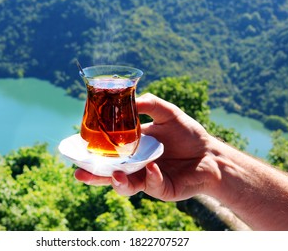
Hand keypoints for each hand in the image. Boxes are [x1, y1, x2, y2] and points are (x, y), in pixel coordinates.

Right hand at [75, 93, 218, 200]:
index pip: (108, 152)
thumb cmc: (189, 134)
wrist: (211, 154)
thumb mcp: (168, 113)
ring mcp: (148, 179)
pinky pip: (152, 185)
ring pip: (126, 186)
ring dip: (118, 182)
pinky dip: (151, 176)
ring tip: (115, 174)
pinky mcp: (162, 188)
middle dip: (94, 175)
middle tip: (79, 172)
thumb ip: (150, 103)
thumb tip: (132, 98)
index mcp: (133, 148)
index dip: (93, 153)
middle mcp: (136, 165)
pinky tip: (153, 167)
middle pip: (109, 173)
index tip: (76, 149)